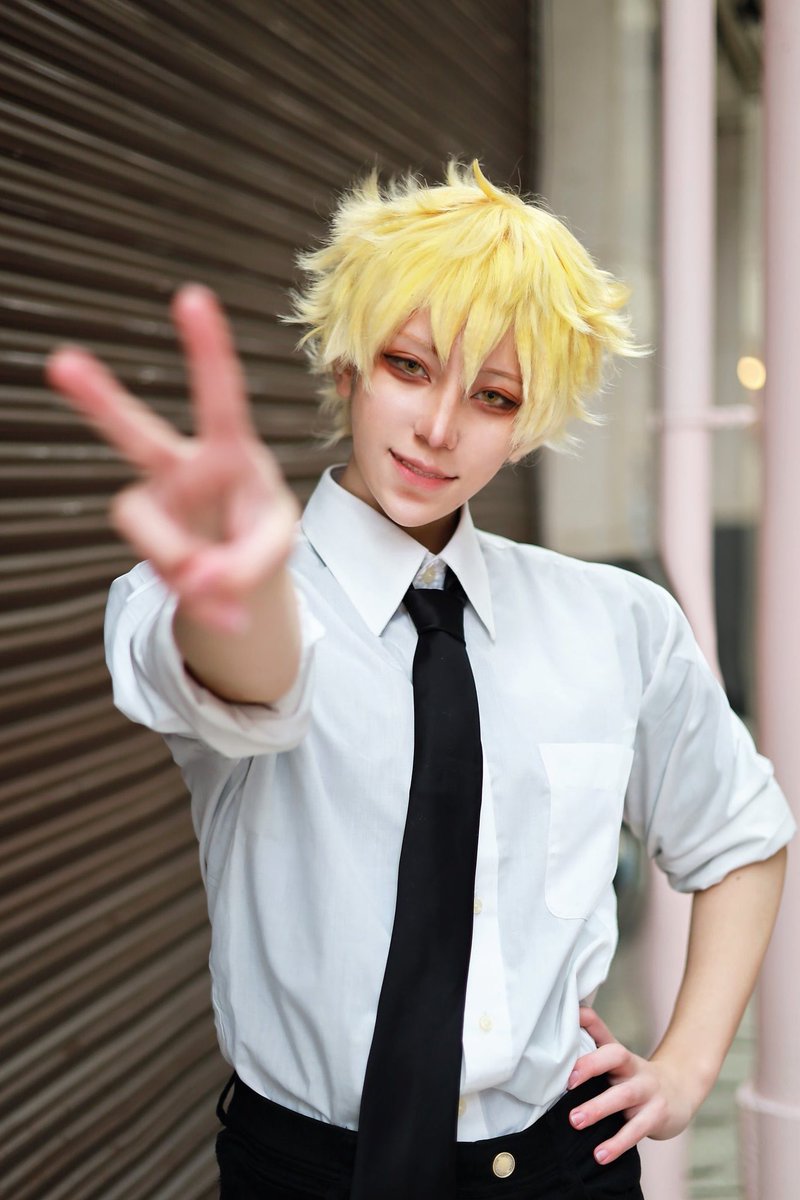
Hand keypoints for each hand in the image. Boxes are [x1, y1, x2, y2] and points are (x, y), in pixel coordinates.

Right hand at [46, 285, 298, 632]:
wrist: (240, 572)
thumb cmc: (261, 534)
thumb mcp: (275, 546)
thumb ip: (246, 564)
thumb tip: (198, 581)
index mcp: (229, 450)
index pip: (219, 395)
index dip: (206, 348)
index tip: (192, 297)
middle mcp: (183, 467)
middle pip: (136, 433)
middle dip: (99, 399)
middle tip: (62, 361)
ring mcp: (157, 503)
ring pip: (140, 522)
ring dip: (178, 560)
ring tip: (217, 586)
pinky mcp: (146, 536)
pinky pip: (159, 569)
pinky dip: (193, 594)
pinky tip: (216, 601)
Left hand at [566, 1007, 697, 1164]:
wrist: (680, 1092)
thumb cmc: (636, 1076)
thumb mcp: (617, 1058)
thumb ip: (595, 1038)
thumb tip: (573, 1013)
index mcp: (621, 1056)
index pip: (605, 1036)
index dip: (588, 1033)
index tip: (566, 1044)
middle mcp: (635, 1068)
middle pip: (615, 1058)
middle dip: (590, 1068)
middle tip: (566, 1085)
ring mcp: (649, 1091)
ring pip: (624, 1096)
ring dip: (599, 1108)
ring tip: (575, 1122)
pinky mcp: (658, 1116)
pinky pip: (637, 1130)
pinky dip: (618, 1143)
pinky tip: (600, 1156)